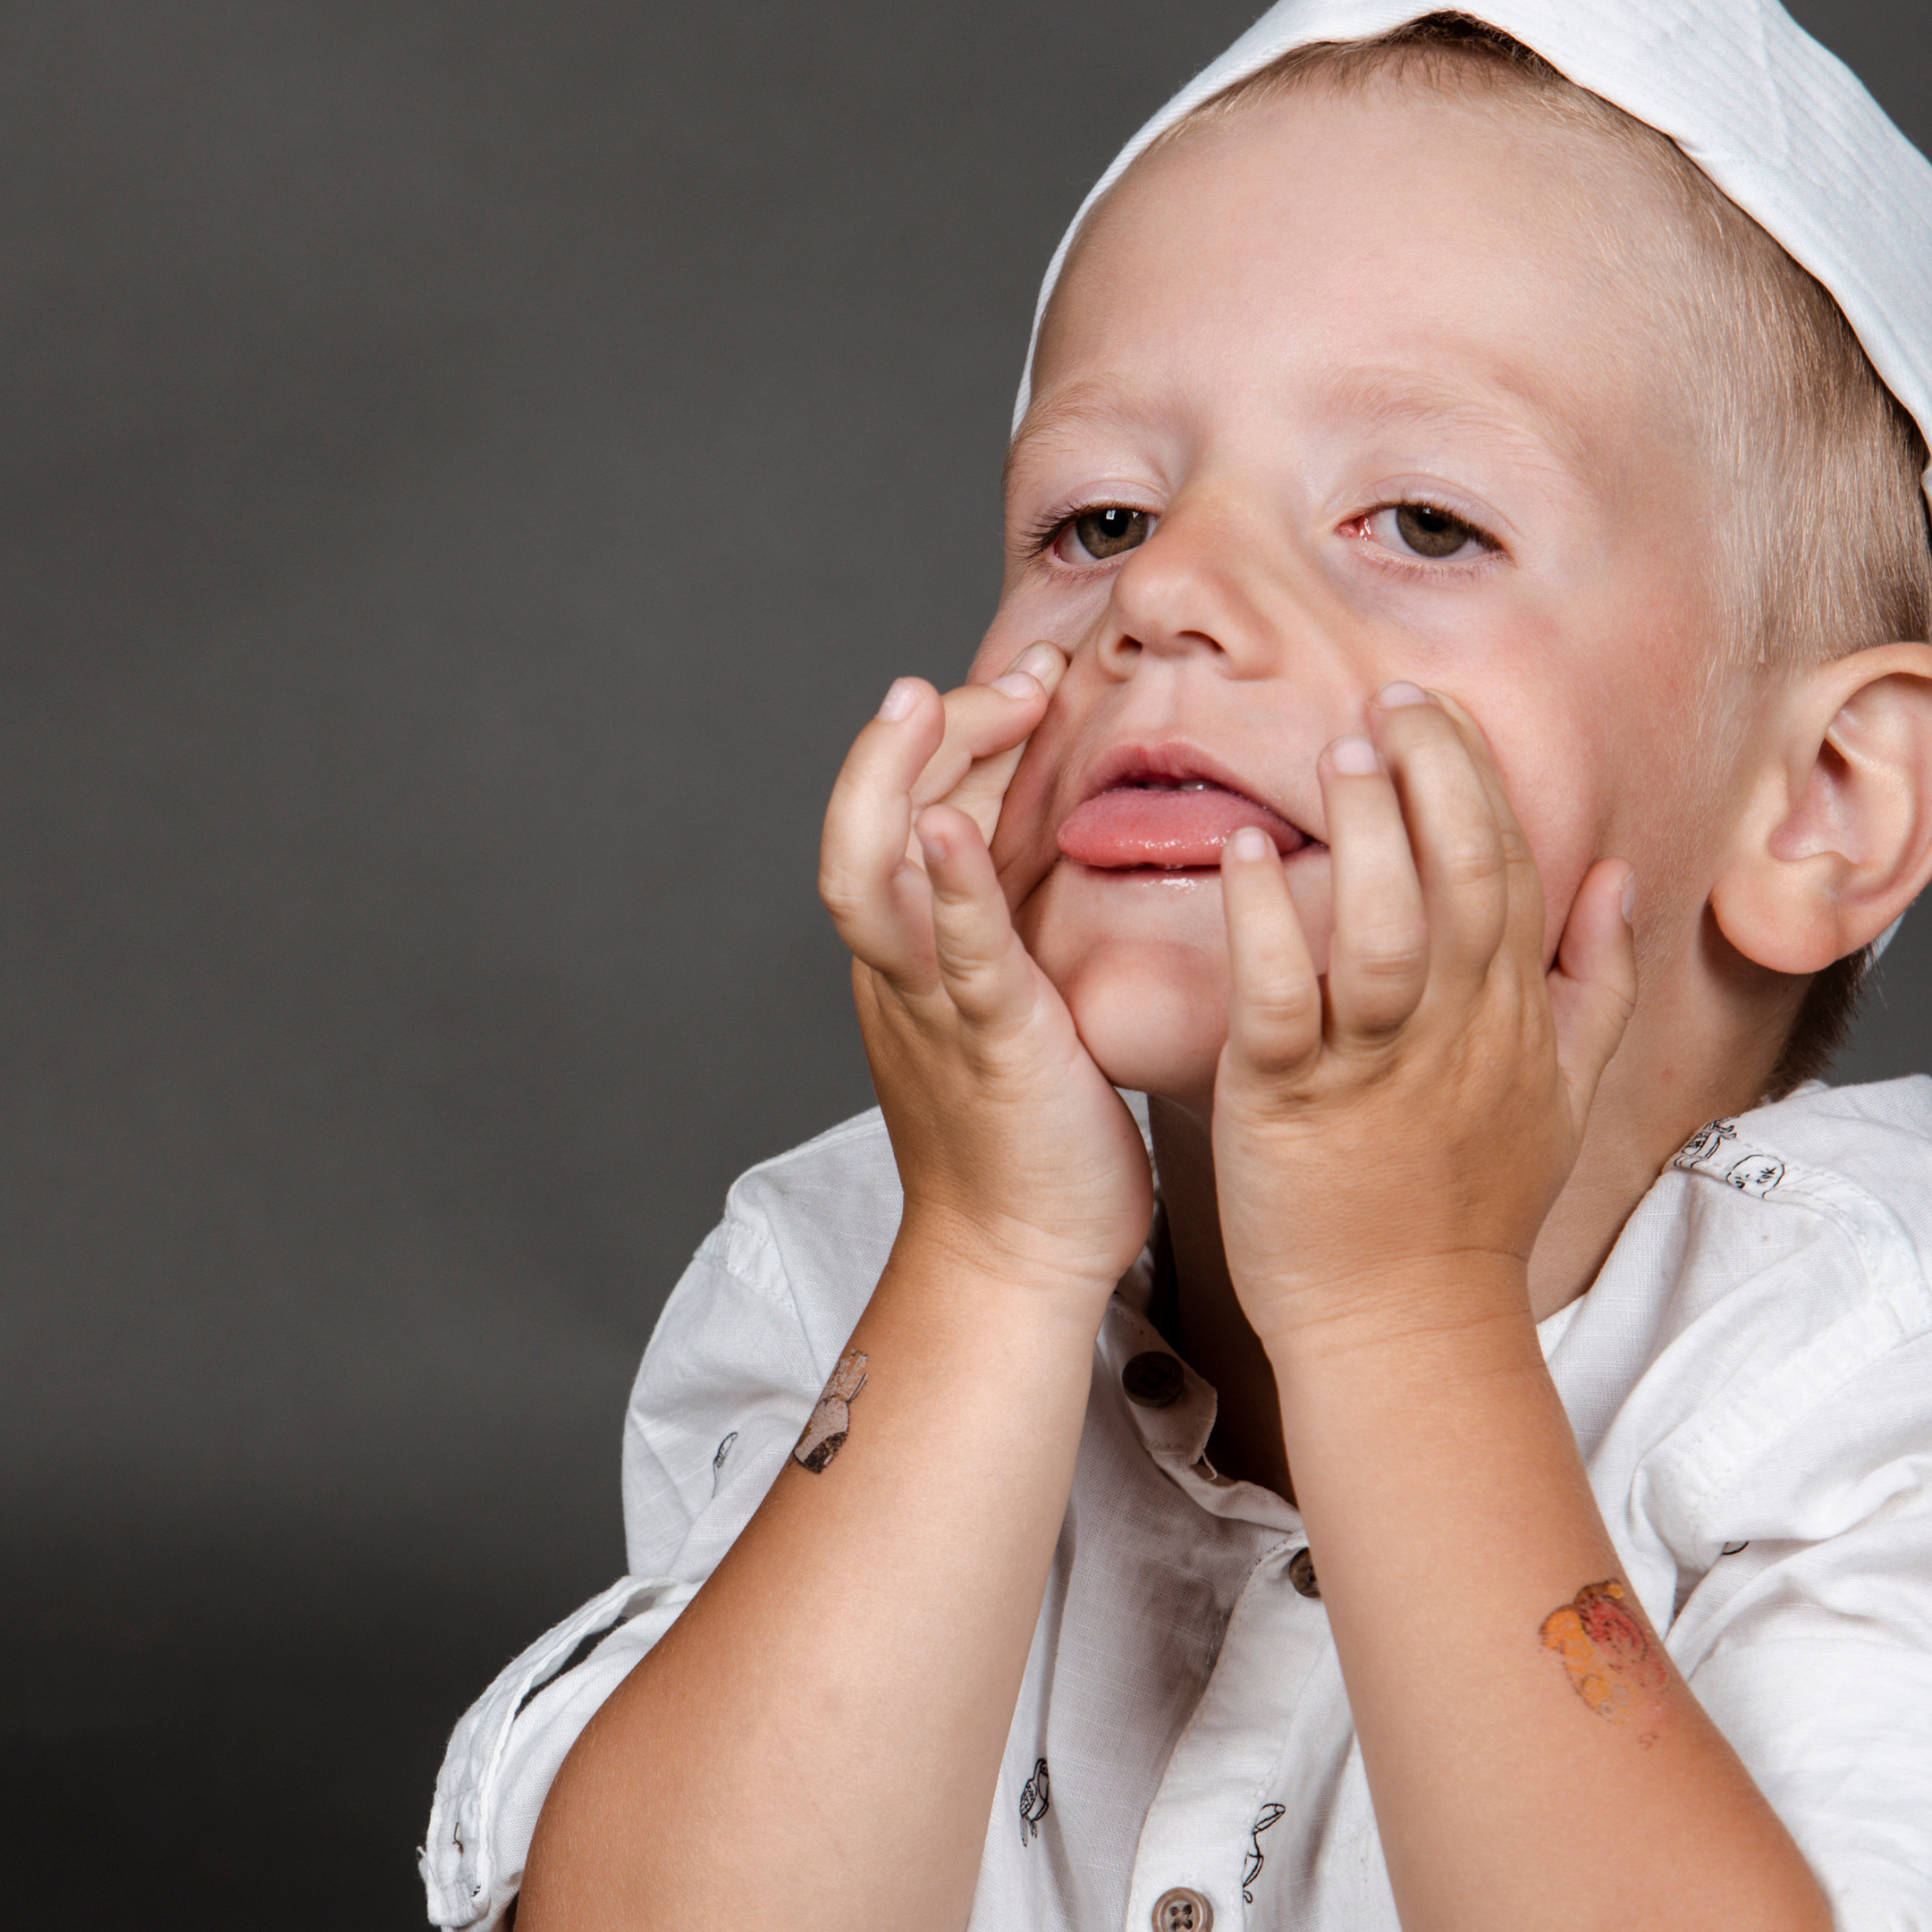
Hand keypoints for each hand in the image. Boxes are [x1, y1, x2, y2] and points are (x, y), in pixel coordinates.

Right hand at [819, 647, 1155, 1311]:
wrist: (1018, 1261)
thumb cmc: (1036, 1140)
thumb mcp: (1020, 1007)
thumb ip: (1020, 930)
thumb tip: (1062, 849)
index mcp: (916, 953)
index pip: (913, 806)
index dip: (959, 729)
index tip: (1037, 673)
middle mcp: (901, 968)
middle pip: (869, 818)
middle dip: (926, 730)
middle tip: (1019, 669)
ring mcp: (930, 1006)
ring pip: (869, 874)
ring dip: (894, 778)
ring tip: (925, 699)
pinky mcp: (985, 1045)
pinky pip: (951, 954)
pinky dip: (943, 885)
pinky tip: (948, 823)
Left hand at [1210, 685, 1635, 1351]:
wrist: (1406, 1328)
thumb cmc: (1473, 1213)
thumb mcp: (1568, 1096)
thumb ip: (1597, 982)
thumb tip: (1619, 878)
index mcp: (1513, 1016)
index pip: (1513, 868)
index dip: (1478, 779)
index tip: (1438, 708)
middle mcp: (1456, 1029)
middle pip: (1466, 873)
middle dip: (1434, 774)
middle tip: (1392, 702)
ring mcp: (1375, 1065)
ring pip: (1387, 923)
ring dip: (1365, 830)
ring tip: (1341, 753)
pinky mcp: (1292, 1101)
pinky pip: (1281, 997)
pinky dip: (1264, 920)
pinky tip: (1242, 854)